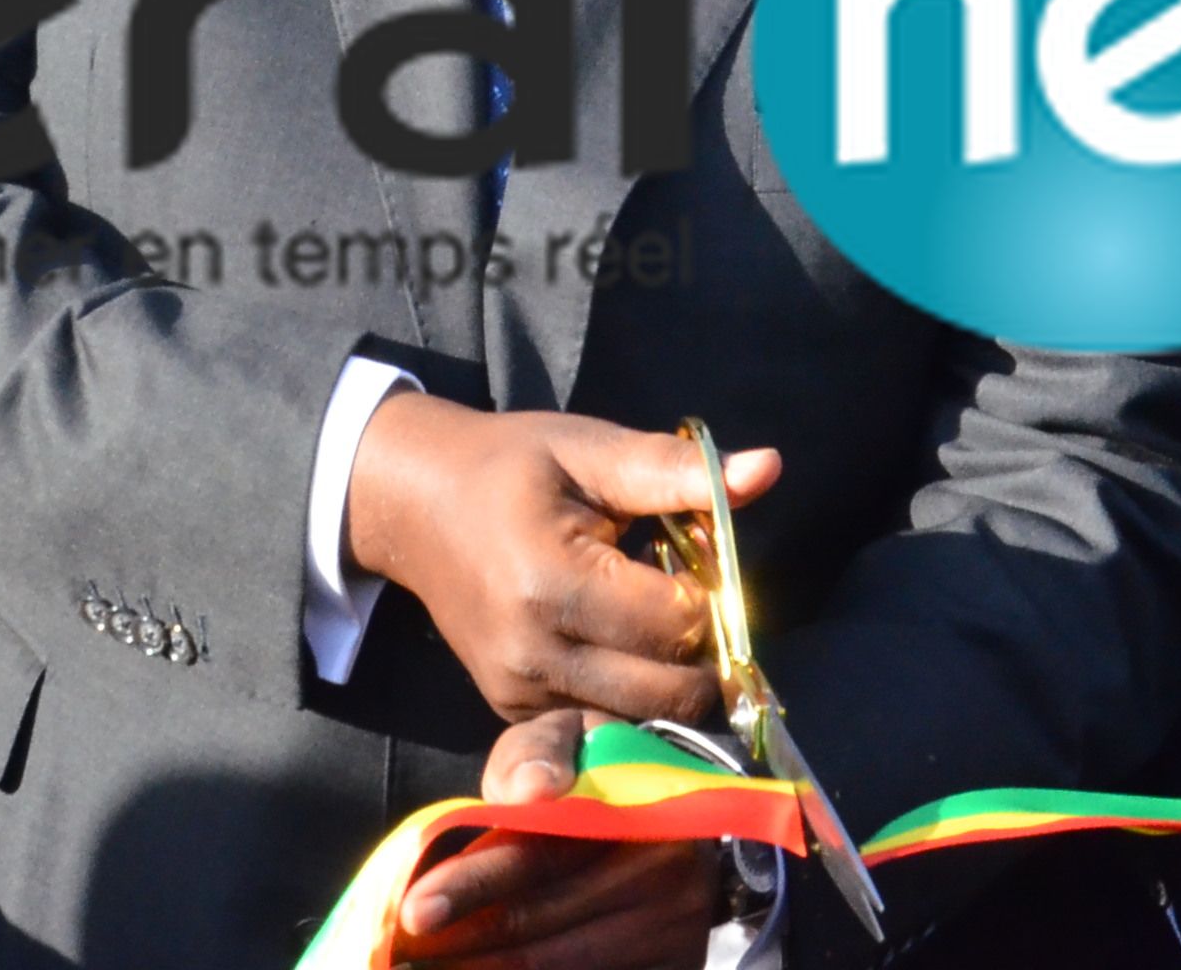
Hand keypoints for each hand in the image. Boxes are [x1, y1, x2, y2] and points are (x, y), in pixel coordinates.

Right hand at [345, 394, 780, 725]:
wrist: (415, 506)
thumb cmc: (510, 468)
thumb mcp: (590, 452)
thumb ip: (674, 472)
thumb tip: (765, 469)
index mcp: (552, 583)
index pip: (677, 622)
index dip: (708, 591)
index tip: (690, 554)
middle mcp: (534, 654)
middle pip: (670, 690)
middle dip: (699, 649)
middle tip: (677, 593)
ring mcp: (519, 695)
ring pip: (644, 721)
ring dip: (670, 681)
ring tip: (646, 619)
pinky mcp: (514, 713)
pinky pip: (603, 727)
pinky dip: (631, 700)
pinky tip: (621, 650)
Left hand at [396, 711, 726, 967]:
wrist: (680, 812)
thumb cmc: (600, 770)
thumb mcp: (569, 734)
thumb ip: (537, 753)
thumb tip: (532, 792)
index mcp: (635, 813)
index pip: (539, 858)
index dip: (473, 885)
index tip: (413, 909)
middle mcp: (665, 883)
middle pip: (540, 927)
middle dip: (462, 945)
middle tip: (399, 955)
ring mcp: (674, 935)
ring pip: (560, 969)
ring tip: (429, 968)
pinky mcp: (677, 967)